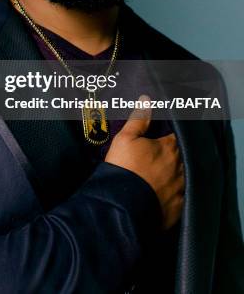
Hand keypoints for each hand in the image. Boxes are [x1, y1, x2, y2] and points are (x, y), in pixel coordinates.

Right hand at [105, 94, 184, 229]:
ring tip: (161, 175)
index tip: (162, 137)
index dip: (169, 136)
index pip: (176, 137)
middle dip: (174, 155)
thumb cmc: (124, 167)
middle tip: (159, 156)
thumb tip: (146, 99)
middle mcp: (181, 167)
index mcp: (170, 147)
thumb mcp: (126, 138)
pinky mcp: (178, 208)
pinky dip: (175, 194)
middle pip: (182, 156)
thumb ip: (138, 119)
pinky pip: (181, 197)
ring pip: (184, 177)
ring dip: (176, 174)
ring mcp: (181, 188)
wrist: (122, 206)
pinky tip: (165, 193)